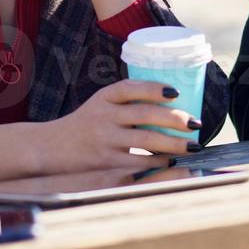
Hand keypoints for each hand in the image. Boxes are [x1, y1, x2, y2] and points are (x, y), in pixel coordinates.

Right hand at [37, 80, 199, 173]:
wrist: (52, 148)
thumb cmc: (86, 124)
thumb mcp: (100, 104)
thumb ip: (127, 102)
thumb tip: (172, 101)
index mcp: (104, 97)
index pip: (130, 87)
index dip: (154, 88)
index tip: (175, 93)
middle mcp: (103, 115)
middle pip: (145, 114)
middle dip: (174, 119)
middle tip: (196, 123)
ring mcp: (104, 139)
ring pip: (146, 140)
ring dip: (173, 144)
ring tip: (192, 145)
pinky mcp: (106, 161)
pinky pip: (138, 161)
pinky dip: (157, 161)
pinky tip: (170, 161)